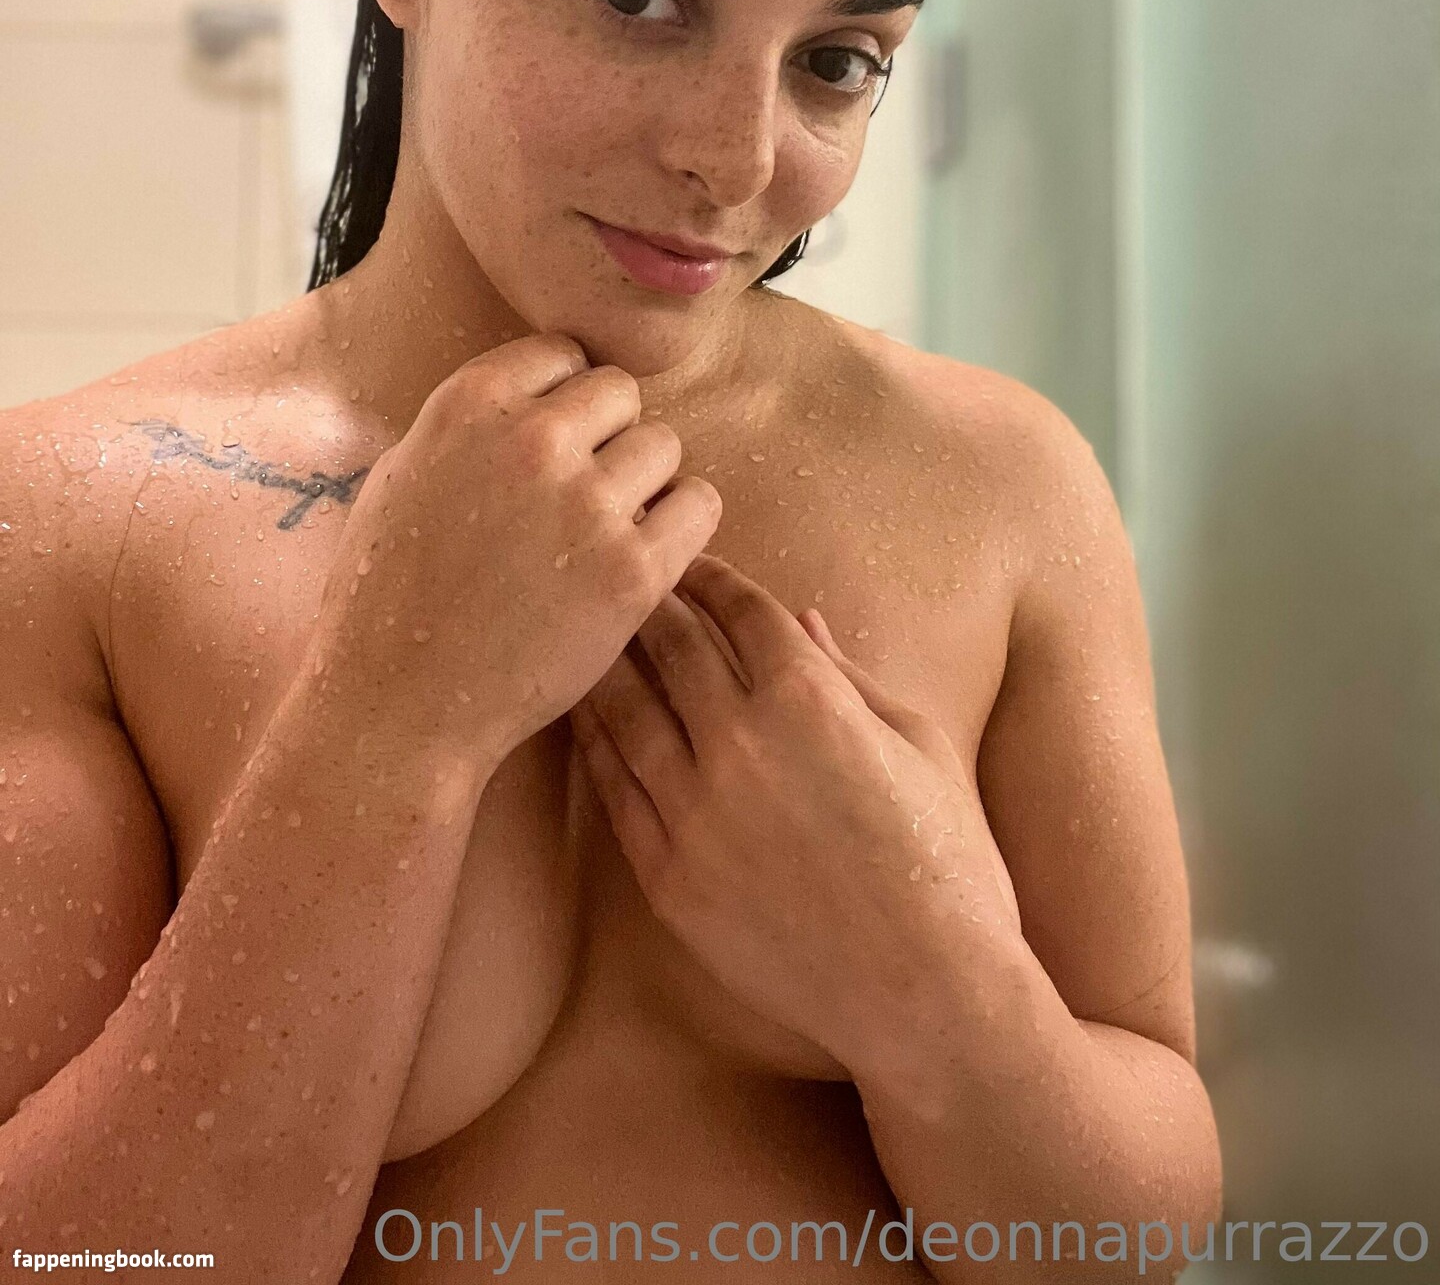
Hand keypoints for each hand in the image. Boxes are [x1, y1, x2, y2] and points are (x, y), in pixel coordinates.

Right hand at [312, 335, 720, 772]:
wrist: (398, 705)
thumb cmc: (389, 594)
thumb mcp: (404, 474)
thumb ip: (474, 425)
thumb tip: (538, 393)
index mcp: (469, 404)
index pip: (563, 354)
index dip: (562, 401)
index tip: (551, 447)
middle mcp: (532, 440)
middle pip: (621, 393)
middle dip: (607, 438)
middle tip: (579, 495)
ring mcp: (587, 504)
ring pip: (665, 446)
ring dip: (644, 483)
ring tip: (604, 532)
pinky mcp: (633, 570)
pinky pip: (700, 506)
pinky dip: (682, 527)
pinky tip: (646, 555)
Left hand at [570, 553, 1021, 1077]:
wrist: (927, 993)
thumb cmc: (947, 860)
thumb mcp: (922, 743)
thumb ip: (851, 675)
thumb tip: (802, 619)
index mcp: (810, 697)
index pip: (739, 608)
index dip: (712, 576)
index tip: (693, 561)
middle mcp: (739, 743)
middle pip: (671, 645)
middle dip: (650, 603)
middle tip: (627, 579)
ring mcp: (695, 813)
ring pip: (624, 710)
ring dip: (607, 662)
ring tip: (591, 635)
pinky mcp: (669, 876)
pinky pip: (615, 789)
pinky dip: (596, 742)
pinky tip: (587, 718)